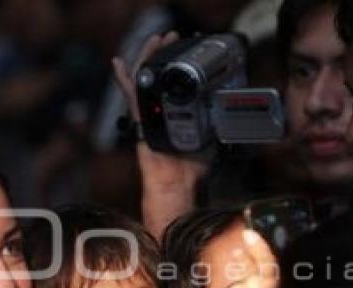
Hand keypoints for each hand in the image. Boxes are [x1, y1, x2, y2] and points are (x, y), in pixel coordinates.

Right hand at [112, 32, 208, 236]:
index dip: (180, 64)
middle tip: (173, 36)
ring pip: (145, 81)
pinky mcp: (141, 123)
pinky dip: (126, 80)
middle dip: (165, 54)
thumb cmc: (192, 170)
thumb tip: (233, 114)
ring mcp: (149, 117)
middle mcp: (161, 113)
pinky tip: (119, 64)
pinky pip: (132, 98)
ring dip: (149, 58)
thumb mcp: (211, 139)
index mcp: (177, 115)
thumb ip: (217, 125)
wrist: (179, 186)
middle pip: (159, 76)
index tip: (190, 48)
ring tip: (156, 40)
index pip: (177, 84)